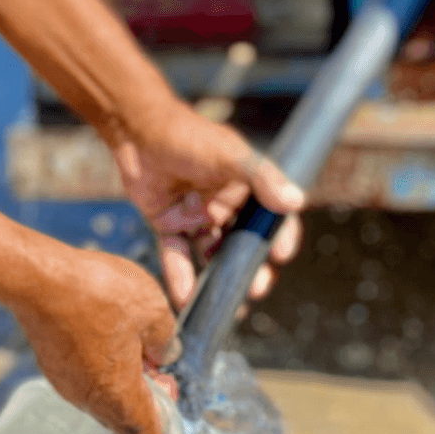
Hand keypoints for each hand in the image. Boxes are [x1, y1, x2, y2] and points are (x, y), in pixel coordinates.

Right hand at [10, 244, 179, 433]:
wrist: (40, 277)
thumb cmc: (98, 293)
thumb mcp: (153, 309)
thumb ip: (166, 341)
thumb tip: (164, 354)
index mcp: (117, 396)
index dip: (163, 414)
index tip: (165, 377)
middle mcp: (87, 399)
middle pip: (122, 415)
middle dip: (143, 388)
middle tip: (148, 349)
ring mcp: (64, 382)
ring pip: (101, 393)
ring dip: (119, 370)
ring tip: (125, 329)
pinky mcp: (50, 363)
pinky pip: (82, 373)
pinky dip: (97, 358)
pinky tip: (101, 321)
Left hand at [111, 100, 304, 312]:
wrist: (138, 131)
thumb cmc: (190, 136)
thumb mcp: (230, 155)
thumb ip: (262, 178)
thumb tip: (296, 202)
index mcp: (246, 186)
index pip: (272, 216)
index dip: (280, 237)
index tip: (282, 255)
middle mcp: (225, 204)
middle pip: (245, 242)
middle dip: (252, 267)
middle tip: (257, 289)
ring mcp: (197, 216)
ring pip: (213, 254)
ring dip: (220, 278)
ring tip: (226, 302)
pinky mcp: (168, 224)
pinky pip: (177, 255)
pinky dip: (181, 276)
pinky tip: (185, 296)